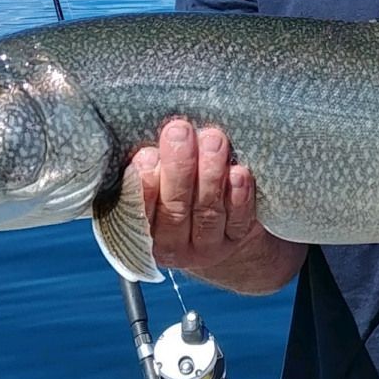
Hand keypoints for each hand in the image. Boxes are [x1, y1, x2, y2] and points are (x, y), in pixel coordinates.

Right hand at [127, 119, 259, 271]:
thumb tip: (154, 135)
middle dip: (178, 168)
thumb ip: (151, 165)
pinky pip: (238, 220)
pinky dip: (239, 196)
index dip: (143, 184)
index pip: (139, 209)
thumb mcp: (157, 181)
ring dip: (211, 174)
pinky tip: (239, 172)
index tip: (147, 154)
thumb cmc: (176, 189)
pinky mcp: (236, 241)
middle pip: (174, 207)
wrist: (221, 228)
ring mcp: (207, 247)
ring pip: (207, 211)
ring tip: (213, 139)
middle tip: (180, 131)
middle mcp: (172, 243)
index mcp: (142, 231)